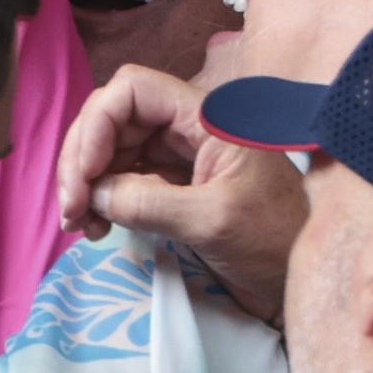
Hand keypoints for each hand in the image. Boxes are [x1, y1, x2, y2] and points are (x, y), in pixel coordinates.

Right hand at [55, 66, 302, 321]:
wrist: (302, 284)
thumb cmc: (274, 243)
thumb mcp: (213, 222)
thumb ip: (150, 202)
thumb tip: (96, 194)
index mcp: (206, 117)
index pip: (133, 89)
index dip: (98, 124)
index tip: (85, 175)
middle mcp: (187, 126)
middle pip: (113, 117)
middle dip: (83, 158)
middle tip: (70, 209)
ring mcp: (177, 155)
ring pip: (111, 148)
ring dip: (86, 181)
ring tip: (79, 224)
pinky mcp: (171, 183)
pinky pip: (122, 176)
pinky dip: (101, 198)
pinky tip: (96, 226)